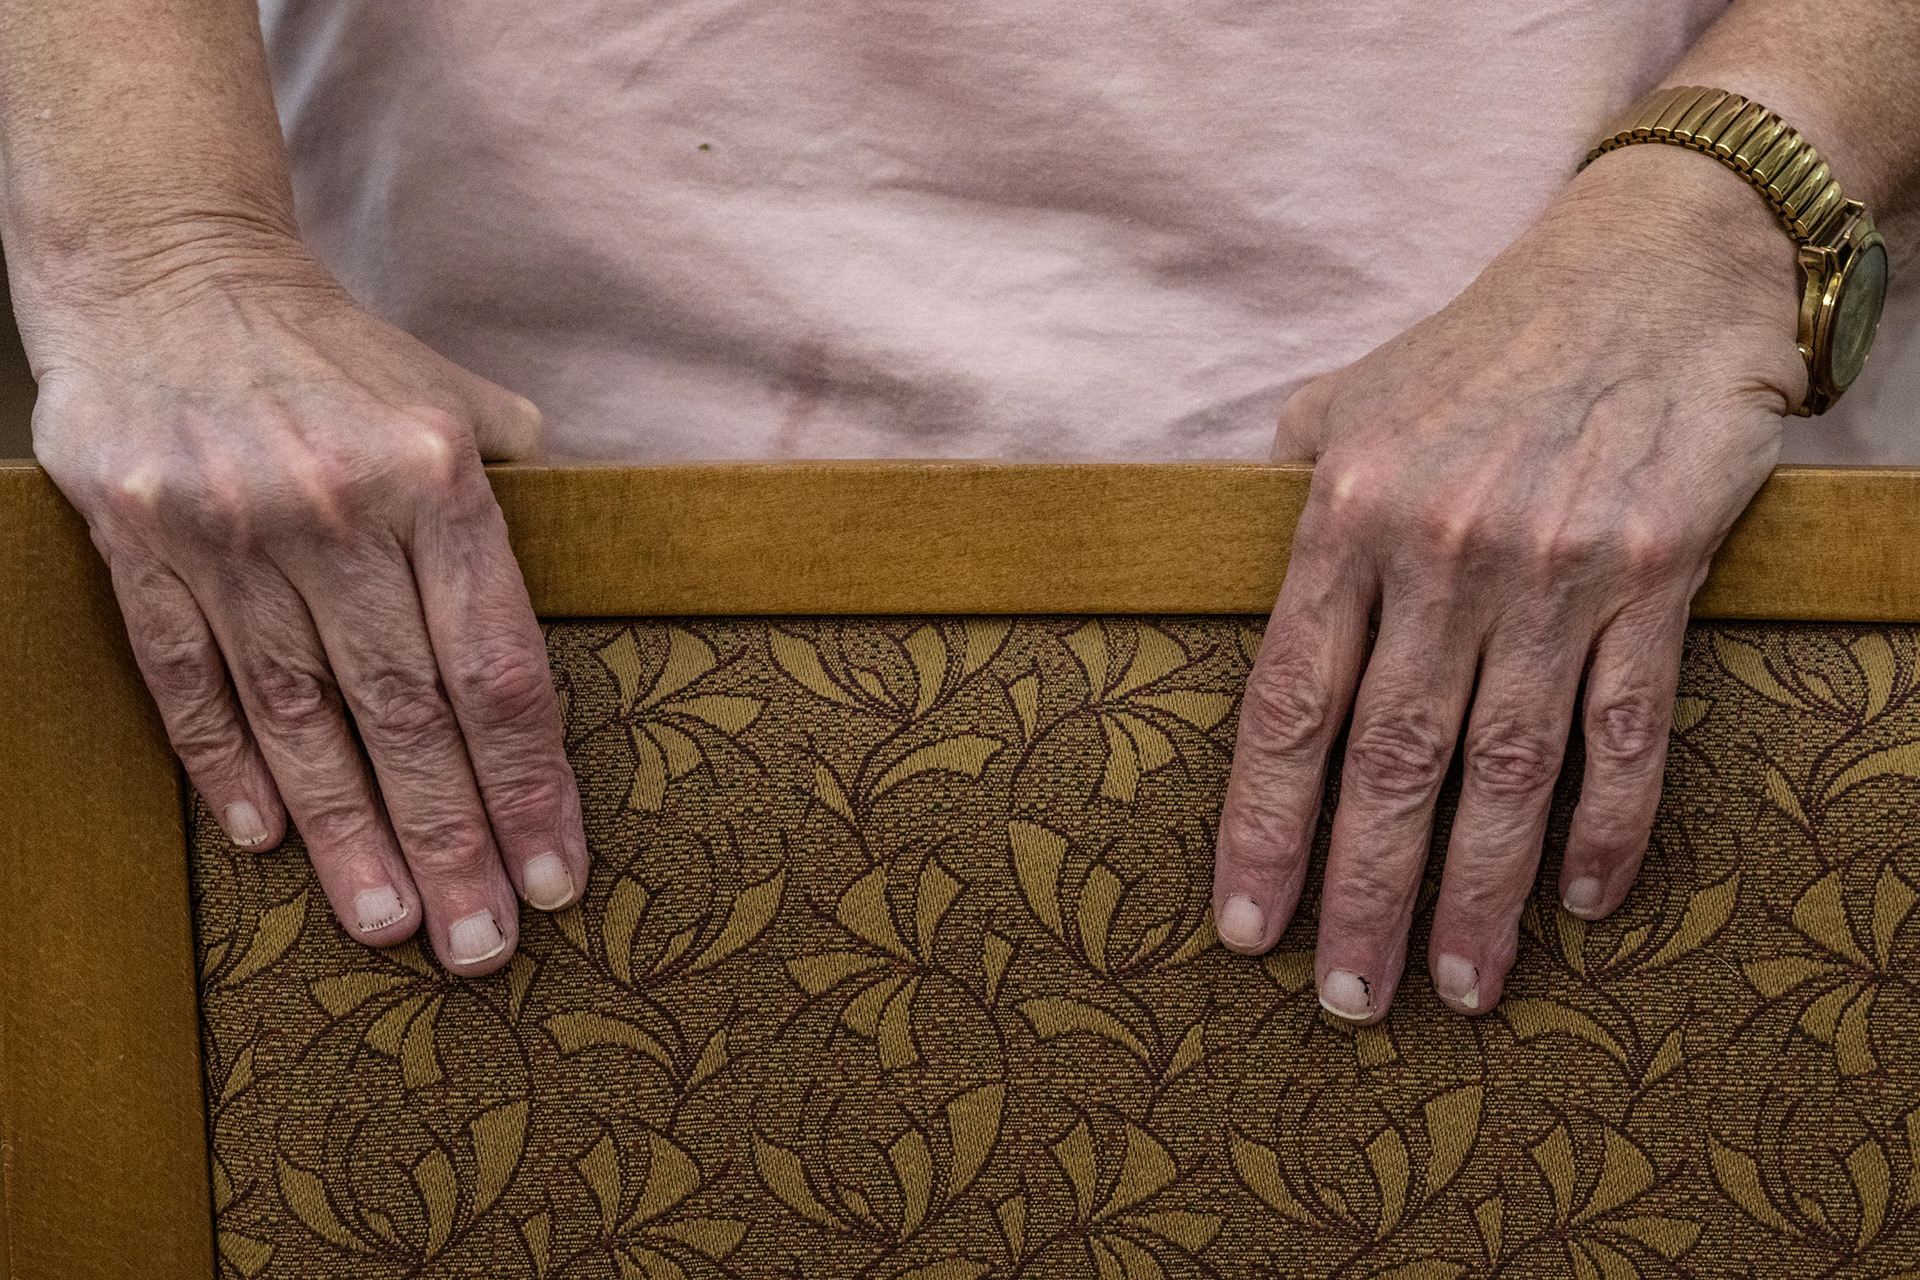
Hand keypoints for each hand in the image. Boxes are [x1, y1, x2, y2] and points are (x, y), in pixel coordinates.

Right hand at [28, 234, 586, 974]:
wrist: (168, 266)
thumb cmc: (336, 353)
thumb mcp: (455, 394)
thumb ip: (522, 489)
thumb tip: (590, 570)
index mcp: (435, 478)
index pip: (499, 667)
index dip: (532, 783)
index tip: (558, 875)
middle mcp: (336, 510)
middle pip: (410, 713)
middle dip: (454, 841)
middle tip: (484, 948)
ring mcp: (228, 529)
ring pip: (300, 714)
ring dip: (349, 831)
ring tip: (390, 926)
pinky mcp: (136, 540)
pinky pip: (187, 675)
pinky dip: (227, 760)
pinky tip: (270, 840)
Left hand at [1212, 144, 1806, 1019]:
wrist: (1659, 260)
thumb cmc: (1491, 337)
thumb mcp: (1360, 392)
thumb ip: (1293, 480)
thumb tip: (1234, 540)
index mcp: (1347, 512)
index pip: (1286, 702)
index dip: (1260, 823)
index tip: (1243, 920)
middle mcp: (1441, 552)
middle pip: (1387, 760)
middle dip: (1360, 893)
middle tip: (1342, 1000)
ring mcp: (1553, 568)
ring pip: (1504, 765)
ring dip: (1478, 891)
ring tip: (1455, 987)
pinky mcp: (1656, 572)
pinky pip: (1628, 725)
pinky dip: (1610, 821)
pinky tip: (1589, 900)